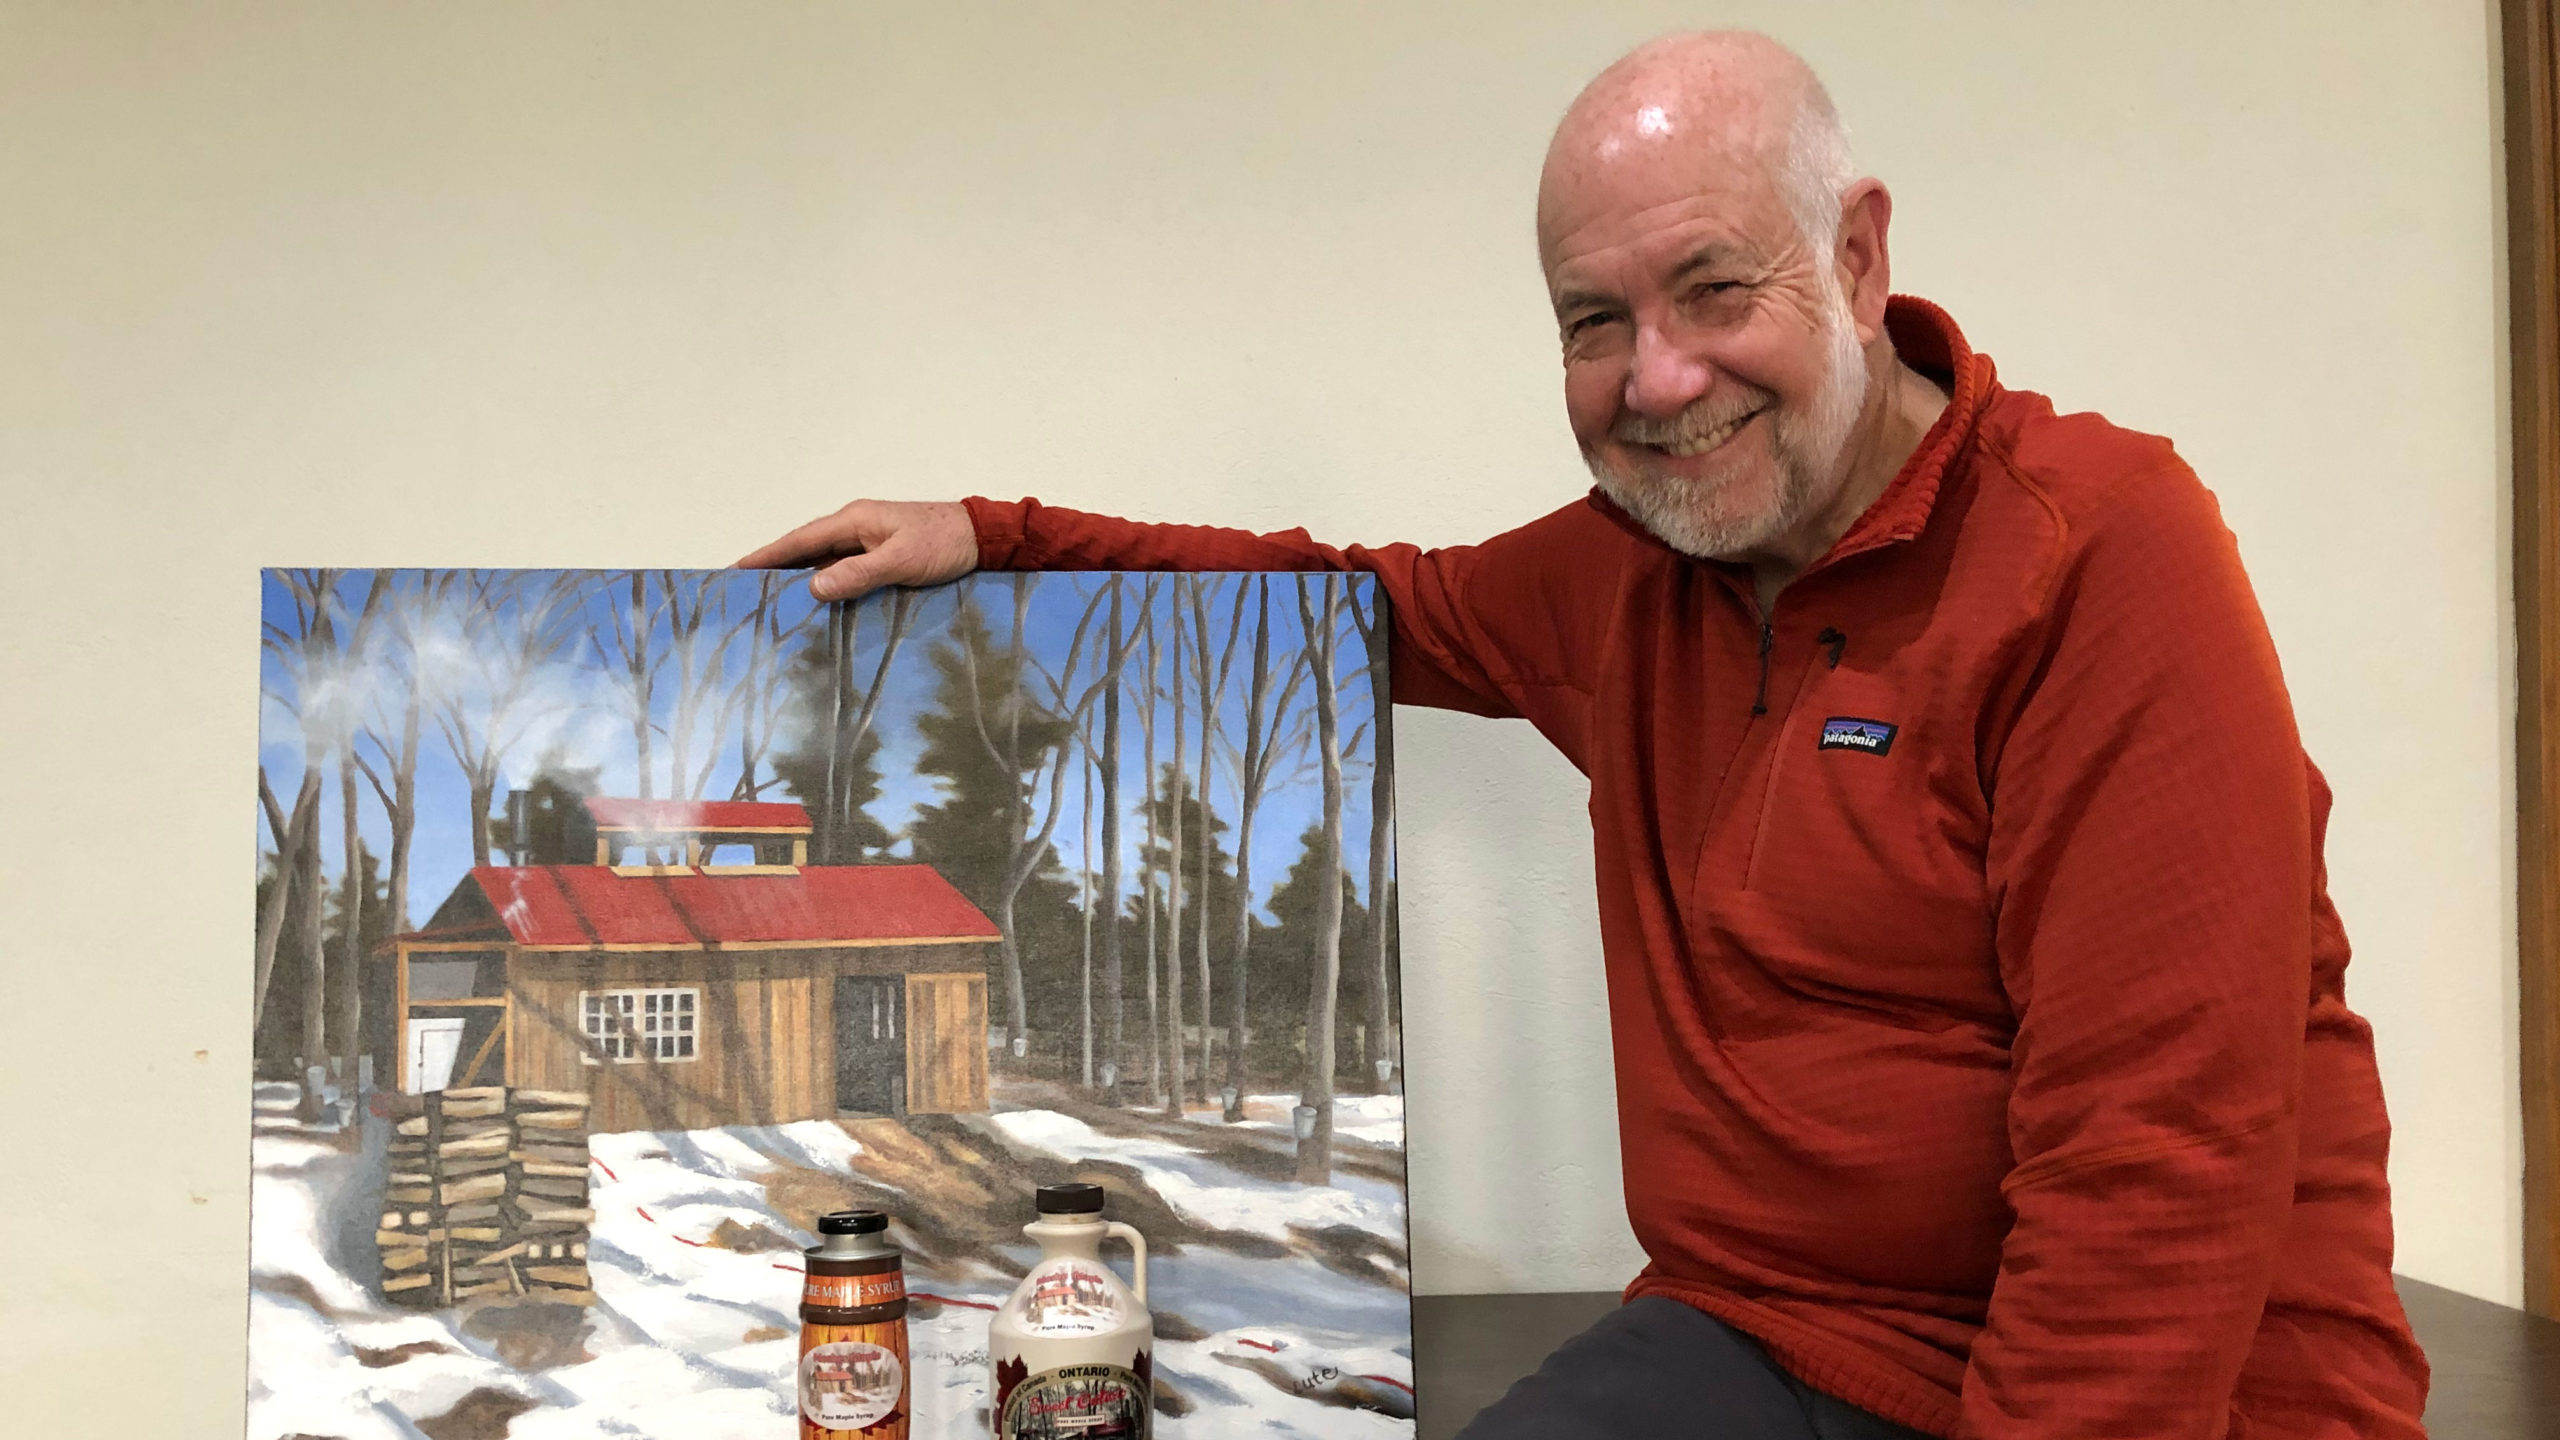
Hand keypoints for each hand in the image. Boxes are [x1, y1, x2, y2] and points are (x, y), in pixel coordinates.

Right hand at [735, 499, 978, 600]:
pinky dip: (827, 583)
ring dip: (800, 578)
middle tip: (744, 592)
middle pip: (806, 550)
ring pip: (825, 560)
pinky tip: (819, 601)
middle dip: (776, 569)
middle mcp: (856, 527)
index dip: (767, 555)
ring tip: (772, 602)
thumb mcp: (902, 559)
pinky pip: (845, 568)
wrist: (984, 536)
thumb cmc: (945, 543)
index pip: (800, 540)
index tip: (735, 570)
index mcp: (854, 520)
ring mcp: (869, 540)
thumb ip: (859, 573)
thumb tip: (812, 588)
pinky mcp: (883, 554)